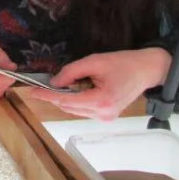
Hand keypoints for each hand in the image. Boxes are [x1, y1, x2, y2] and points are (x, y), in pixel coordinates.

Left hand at [30, 48, 170, 120]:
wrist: (146, 70)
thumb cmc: (123, 63)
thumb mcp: (94, 61)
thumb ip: (71, 72)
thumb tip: (53, 82)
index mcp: (101, 101)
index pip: (66, 101)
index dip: (47, 96)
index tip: (32, 91)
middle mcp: (103, 114)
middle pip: (68, 107)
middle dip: (54, 96)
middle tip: (42, 85)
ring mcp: (106, 118)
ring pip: (75, 110)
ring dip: (65, 98)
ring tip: (62, 84)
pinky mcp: (107, 116)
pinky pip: (84, 110)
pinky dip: (75, 101)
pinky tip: (75, 89)